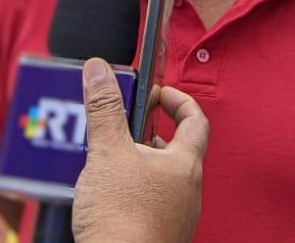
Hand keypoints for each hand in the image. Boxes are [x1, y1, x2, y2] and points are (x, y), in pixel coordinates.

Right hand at [72, 58, 207, 242]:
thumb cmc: (122, 218)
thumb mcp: (107, 154)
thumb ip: (104, 109)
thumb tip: (99, 69)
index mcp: (185, 166)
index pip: (196, 121)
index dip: (179, 101)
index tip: (158, 93)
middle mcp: (188, 192)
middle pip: (177, 151)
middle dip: (149, 135)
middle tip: (124, 128)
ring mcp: (177, 218)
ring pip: (162, 181)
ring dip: (139, 167)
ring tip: (110, 164)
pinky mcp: (160, 236)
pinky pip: (152, 206)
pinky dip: (134, 194)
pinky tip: (110, 198)